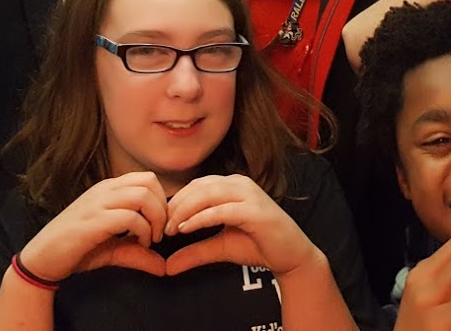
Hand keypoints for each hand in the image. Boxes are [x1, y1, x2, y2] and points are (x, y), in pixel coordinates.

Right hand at [17, 171, 168, 281]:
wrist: (42, 259)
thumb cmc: (76, 250)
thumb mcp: (113, 249)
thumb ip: (138, 253)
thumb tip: (164, 267)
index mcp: (108, 190)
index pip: (147, 178)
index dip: (162, 200)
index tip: (160, 225)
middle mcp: (103, 191)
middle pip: (149, 182)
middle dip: (163, 208)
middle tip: (159, 233)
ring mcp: (97, 204)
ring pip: (142, 195)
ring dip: (155, 219)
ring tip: (150, 240)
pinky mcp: (92, 221)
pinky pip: (130, 217)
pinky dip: (143, 231)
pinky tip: (139, 244)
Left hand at [163, 175, 321, 279]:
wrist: (290, 256)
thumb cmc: (257, 245)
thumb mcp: (219, 246)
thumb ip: (195, 251)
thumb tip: (167, 266)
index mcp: (232, 185)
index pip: (196, 185)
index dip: (176, 201)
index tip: (161, 221)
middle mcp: (240, 184)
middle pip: (198, 187)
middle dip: (176, 205)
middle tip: (161, 226)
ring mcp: (249, 194)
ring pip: (207, 194)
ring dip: (185, 210)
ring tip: (171, 228)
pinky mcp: (255, 210)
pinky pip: (221, 210)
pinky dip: (200, 218)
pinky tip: (186, 228)